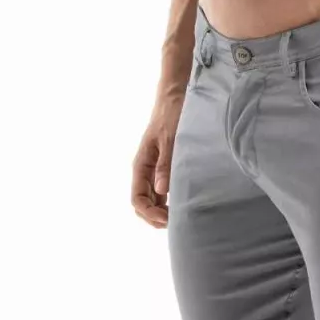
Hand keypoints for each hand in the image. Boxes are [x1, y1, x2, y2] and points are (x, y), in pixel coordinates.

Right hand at [131, 88, 184, 228]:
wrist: (176, 96)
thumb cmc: (171, 115)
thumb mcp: (170, 138)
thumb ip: (165, 163)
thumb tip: (161, 191)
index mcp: (141, 165)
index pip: (137, 199)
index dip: (149, 213)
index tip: (167, 219)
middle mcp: (146, 170)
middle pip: (143, 203)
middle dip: (155, 217)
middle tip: (176, 223)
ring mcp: (155, 169)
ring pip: (152, 199)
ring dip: (162, 210)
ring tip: (180, 217)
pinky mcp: (166, 165)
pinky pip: (162, 190)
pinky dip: (168, 200)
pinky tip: (182, 202)